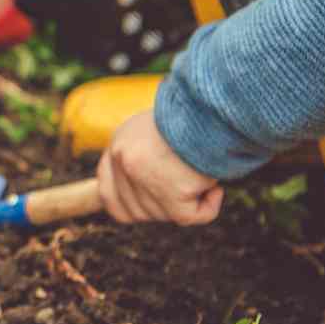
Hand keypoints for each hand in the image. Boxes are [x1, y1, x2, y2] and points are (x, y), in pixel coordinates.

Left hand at [97, 111, 222, 224]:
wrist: (212, 106)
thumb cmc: (193, 113)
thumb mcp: (156, 127)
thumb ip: (145, 155)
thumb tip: (154, 183)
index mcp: (119, 144)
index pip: (107, 193)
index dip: (129, 202)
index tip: (154, 198)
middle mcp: (124, 162)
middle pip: (138, 210)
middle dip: (164, 204)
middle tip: (188, 182)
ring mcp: (143, 180)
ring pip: (165, 214)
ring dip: (189, 199)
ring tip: (203, 171)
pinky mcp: (170, 195)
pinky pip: (193, 217)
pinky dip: (208, 207)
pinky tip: (216, 188)